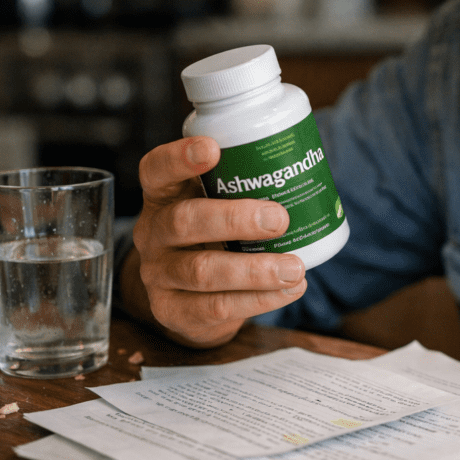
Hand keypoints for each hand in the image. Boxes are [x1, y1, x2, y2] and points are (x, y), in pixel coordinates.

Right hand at [123, 136, 306, 346]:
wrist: (190, 295)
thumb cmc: (215, 234)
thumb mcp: (216, 203)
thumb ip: (242, 184)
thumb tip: (306, 162)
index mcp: (163, 195)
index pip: (156, 170)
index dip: (179, 158)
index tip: (212, 148)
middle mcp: (153, 232)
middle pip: (184, 221)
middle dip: (235, 219)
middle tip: (279, 219)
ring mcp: (159, 274)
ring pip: (202, 271)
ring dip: (255, 270)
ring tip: (294, 267)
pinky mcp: (173, 311)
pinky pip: (217, 307)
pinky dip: (260, 299)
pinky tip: (290, 290)